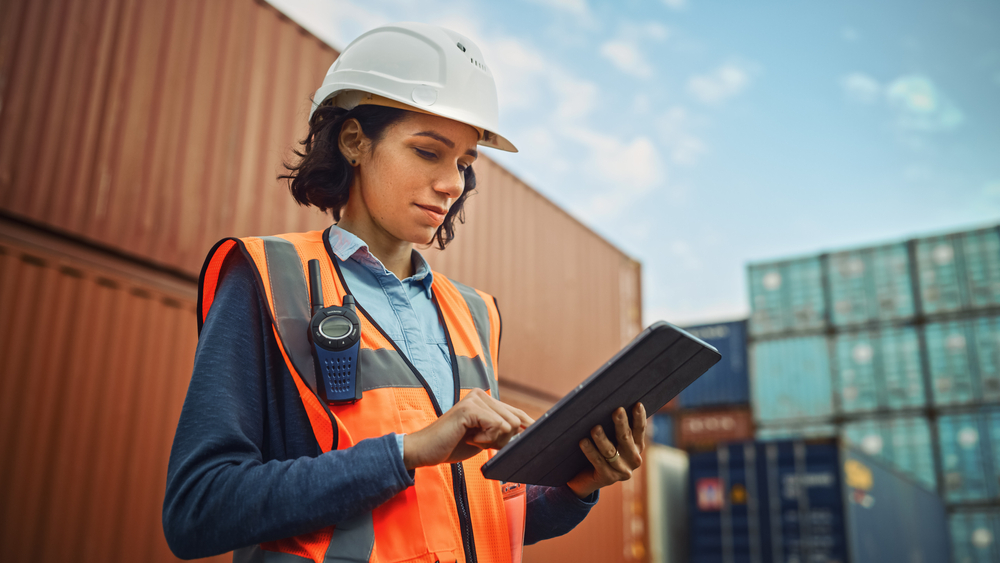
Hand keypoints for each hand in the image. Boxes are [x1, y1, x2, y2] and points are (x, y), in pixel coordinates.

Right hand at [403, 388, 533, 469]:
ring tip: (473, 439)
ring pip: (509, 424)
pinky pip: (497, 426)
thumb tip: (527, 433)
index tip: (535, 432)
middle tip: (480, 441)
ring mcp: (475, 399)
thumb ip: (501, 432)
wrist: (425, 450)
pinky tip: (470, 438)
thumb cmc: (452, 445)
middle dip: (502, 439)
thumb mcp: (484, 438)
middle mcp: (481, 394)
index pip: (516, 412)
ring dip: (493, 440)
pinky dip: (486, 439)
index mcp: (485, 399)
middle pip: (516, 420)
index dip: (528, 425)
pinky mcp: (470, 408)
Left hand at [566, 402, 646, 498]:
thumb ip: (612, 425)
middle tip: (617, 411)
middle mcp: (633, 459)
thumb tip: (604, 403)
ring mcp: (622, 470)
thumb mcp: (609, 438)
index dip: (639, 417)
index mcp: (636, 446)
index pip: (639, 429)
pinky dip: (590, 451)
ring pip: (611, 451)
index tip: (637, 404)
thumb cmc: (598, 450)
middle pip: (626, 438)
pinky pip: (598, 462)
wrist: (586, 479)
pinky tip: (583, 442)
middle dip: (621, 424)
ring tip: (595, 428)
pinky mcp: (608, 478)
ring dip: (602, 439)